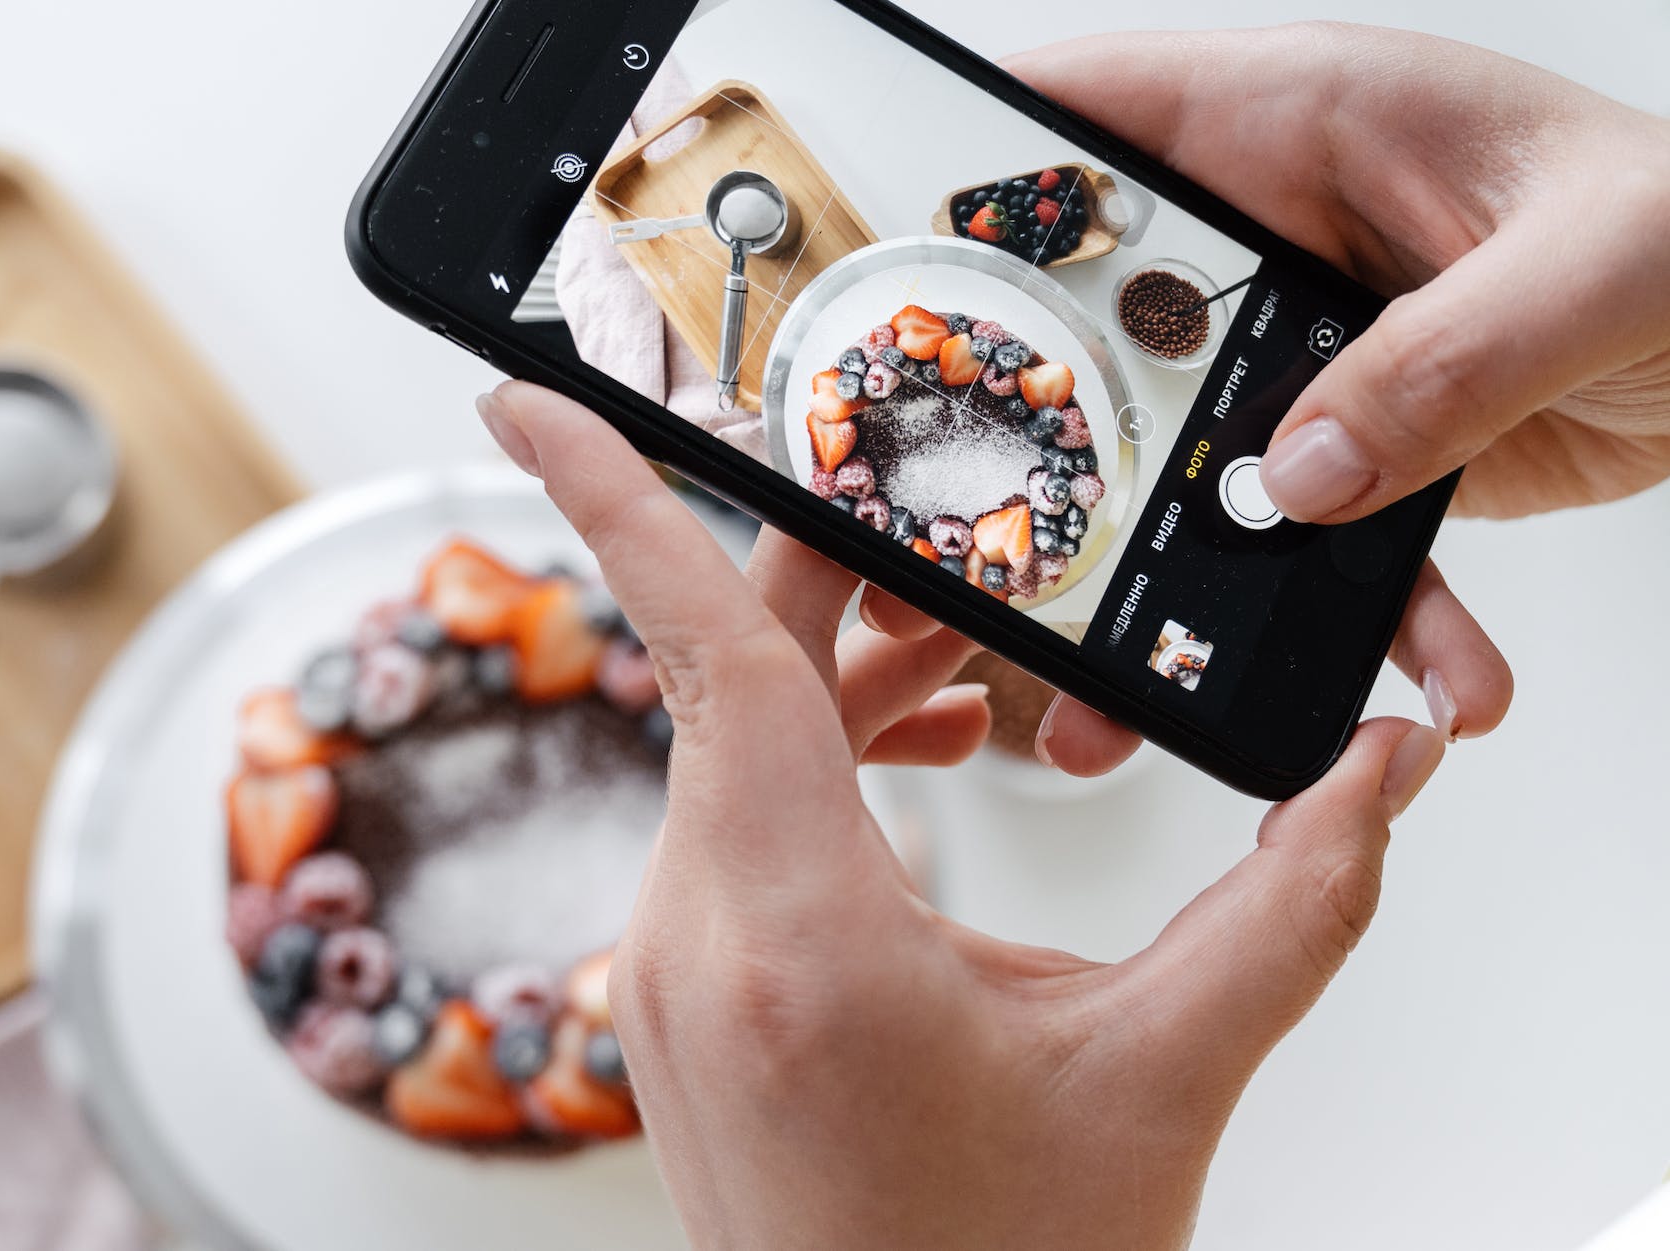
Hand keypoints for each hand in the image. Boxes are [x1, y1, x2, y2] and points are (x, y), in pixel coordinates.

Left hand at [477, 380, 1445, 1250]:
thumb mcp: (1167, 1072)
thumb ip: (1294, 903)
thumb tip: (1375, 773)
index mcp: (797, 930)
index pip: (699, 649)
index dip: (611, 496)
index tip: (531, 396)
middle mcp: (697, 936)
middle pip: (738, 673)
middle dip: (850, 583)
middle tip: (950, 523)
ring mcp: (670, 971)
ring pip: (732, 746)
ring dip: (851, 683)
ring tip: (979, 682)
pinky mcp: (683, 996)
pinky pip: (727, 822)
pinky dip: (815, 764)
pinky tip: (920, 769)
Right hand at [866, 23, 1668, 770]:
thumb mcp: (1590, 271)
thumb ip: (1437, 367)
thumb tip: (1296, 482)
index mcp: (1305, 125)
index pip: (1091, 121)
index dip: (977, 177)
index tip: (893, 269)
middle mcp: (1287, 234)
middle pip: (1108, 331)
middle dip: (1049, 441)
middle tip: (993, 543)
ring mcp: (1320, 347)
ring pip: (1195, 462)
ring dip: (1181, 581)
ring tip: (1153, 685)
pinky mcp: (1372, 435)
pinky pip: (1324, 538)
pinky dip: (1361, 622)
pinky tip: (1416, 683)